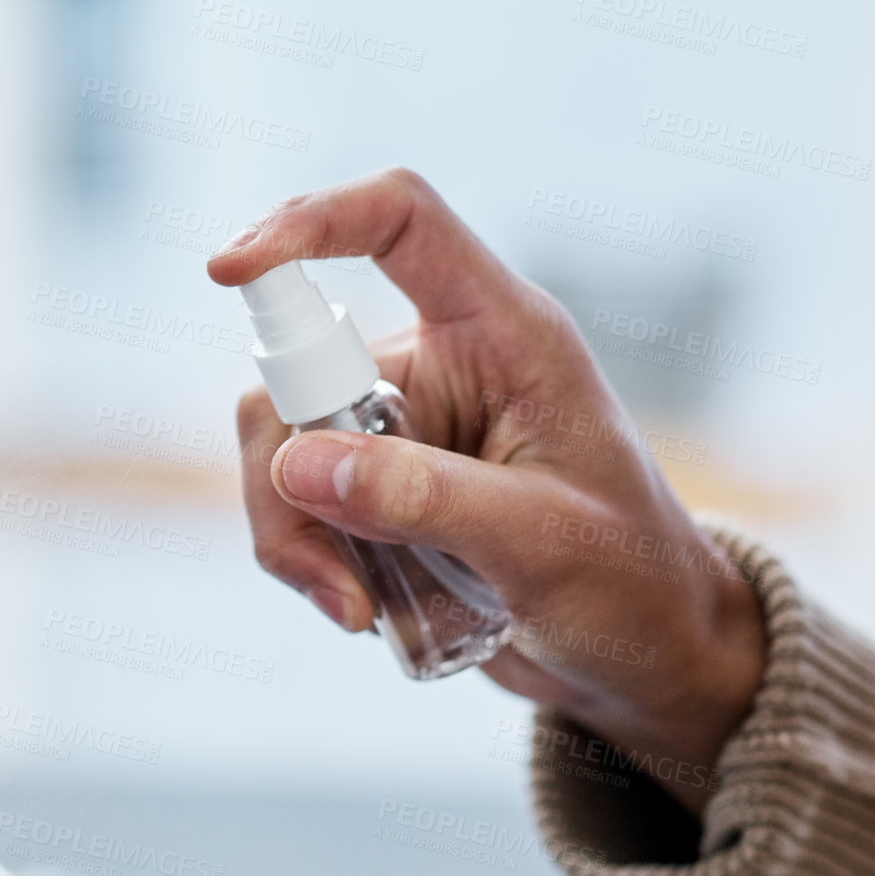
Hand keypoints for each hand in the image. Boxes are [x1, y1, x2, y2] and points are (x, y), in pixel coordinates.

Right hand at [210, 167, 765, 812]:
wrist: (645, 653)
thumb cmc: (630, 580)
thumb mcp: (540, 542)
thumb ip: (422, 498)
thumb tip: (296, 465)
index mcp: (505, 332)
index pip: (401, 223)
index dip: (313, 221)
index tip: (229, 269)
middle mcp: (442, 363)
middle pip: (301, 368)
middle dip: (287, 478)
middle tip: (336, 579)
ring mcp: (400, 424)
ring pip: (281, 444)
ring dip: (294, 535)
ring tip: (359, 609)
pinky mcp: (376, 485)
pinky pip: (292, 498)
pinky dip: (306, 558)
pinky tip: (363, 608)